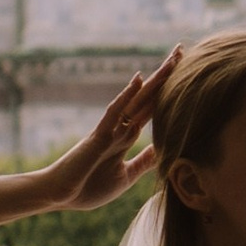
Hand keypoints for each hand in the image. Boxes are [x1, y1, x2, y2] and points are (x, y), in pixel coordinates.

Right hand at [36, 55, 179, 213]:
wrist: (58, 195)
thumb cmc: (88, 187)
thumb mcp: (125, 176)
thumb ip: (143, 162)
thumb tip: (164, 151)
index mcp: (126, 137)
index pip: (152, 109)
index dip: (169, 92)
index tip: (186, 73)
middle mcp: (120, 128)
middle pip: (148, 98)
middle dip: (166, 76)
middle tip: (182, 50)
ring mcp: (109, 130)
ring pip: (136, 100)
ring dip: (154, 80)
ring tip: (172, 59)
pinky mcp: (98, 137)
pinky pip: (114, 113)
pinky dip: (125, 96)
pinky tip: (138, 80)